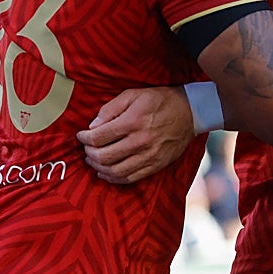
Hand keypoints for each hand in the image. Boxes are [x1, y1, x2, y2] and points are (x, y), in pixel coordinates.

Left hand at [77, 87, 196, 183]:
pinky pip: (131, 178)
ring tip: (93, 161)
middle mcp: (141, 141)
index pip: (99, 137)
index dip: (85, 138)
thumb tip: (93, 126)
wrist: (191, 112)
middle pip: (105, 156)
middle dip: (89, 154)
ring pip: (116, 171)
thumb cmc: (160, 100)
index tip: (81, 136)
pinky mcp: (156, 165)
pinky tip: (106, 173)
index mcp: (133, 121)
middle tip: (86, 149)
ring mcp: (149, 156)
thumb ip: (111, 108)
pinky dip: (114, 179)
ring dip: (99, 168)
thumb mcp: (134, 94)